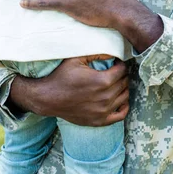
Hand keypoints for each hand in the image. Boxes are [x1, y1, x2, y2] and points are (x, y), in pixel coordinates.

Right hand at [8, 54, 128, 125]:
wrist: (48, 98)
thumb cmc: (61, 77)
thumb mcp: (77, 59)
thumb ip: (97, 54)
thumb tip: (113, 52)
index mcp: (102, 81)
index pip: (122, 70)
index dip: (120, 64)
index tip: (115, 63)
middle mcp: (106, 97)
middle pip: (124, 83)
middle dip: (121, 75)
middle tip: (114, 72)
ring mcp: (103, 111)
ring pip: (125, 97)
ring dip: (123, 88)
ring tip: (115, 83)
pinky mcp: (100, 121)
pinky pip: (121, 115)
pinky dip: (124, 106)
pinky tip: (119, 99)